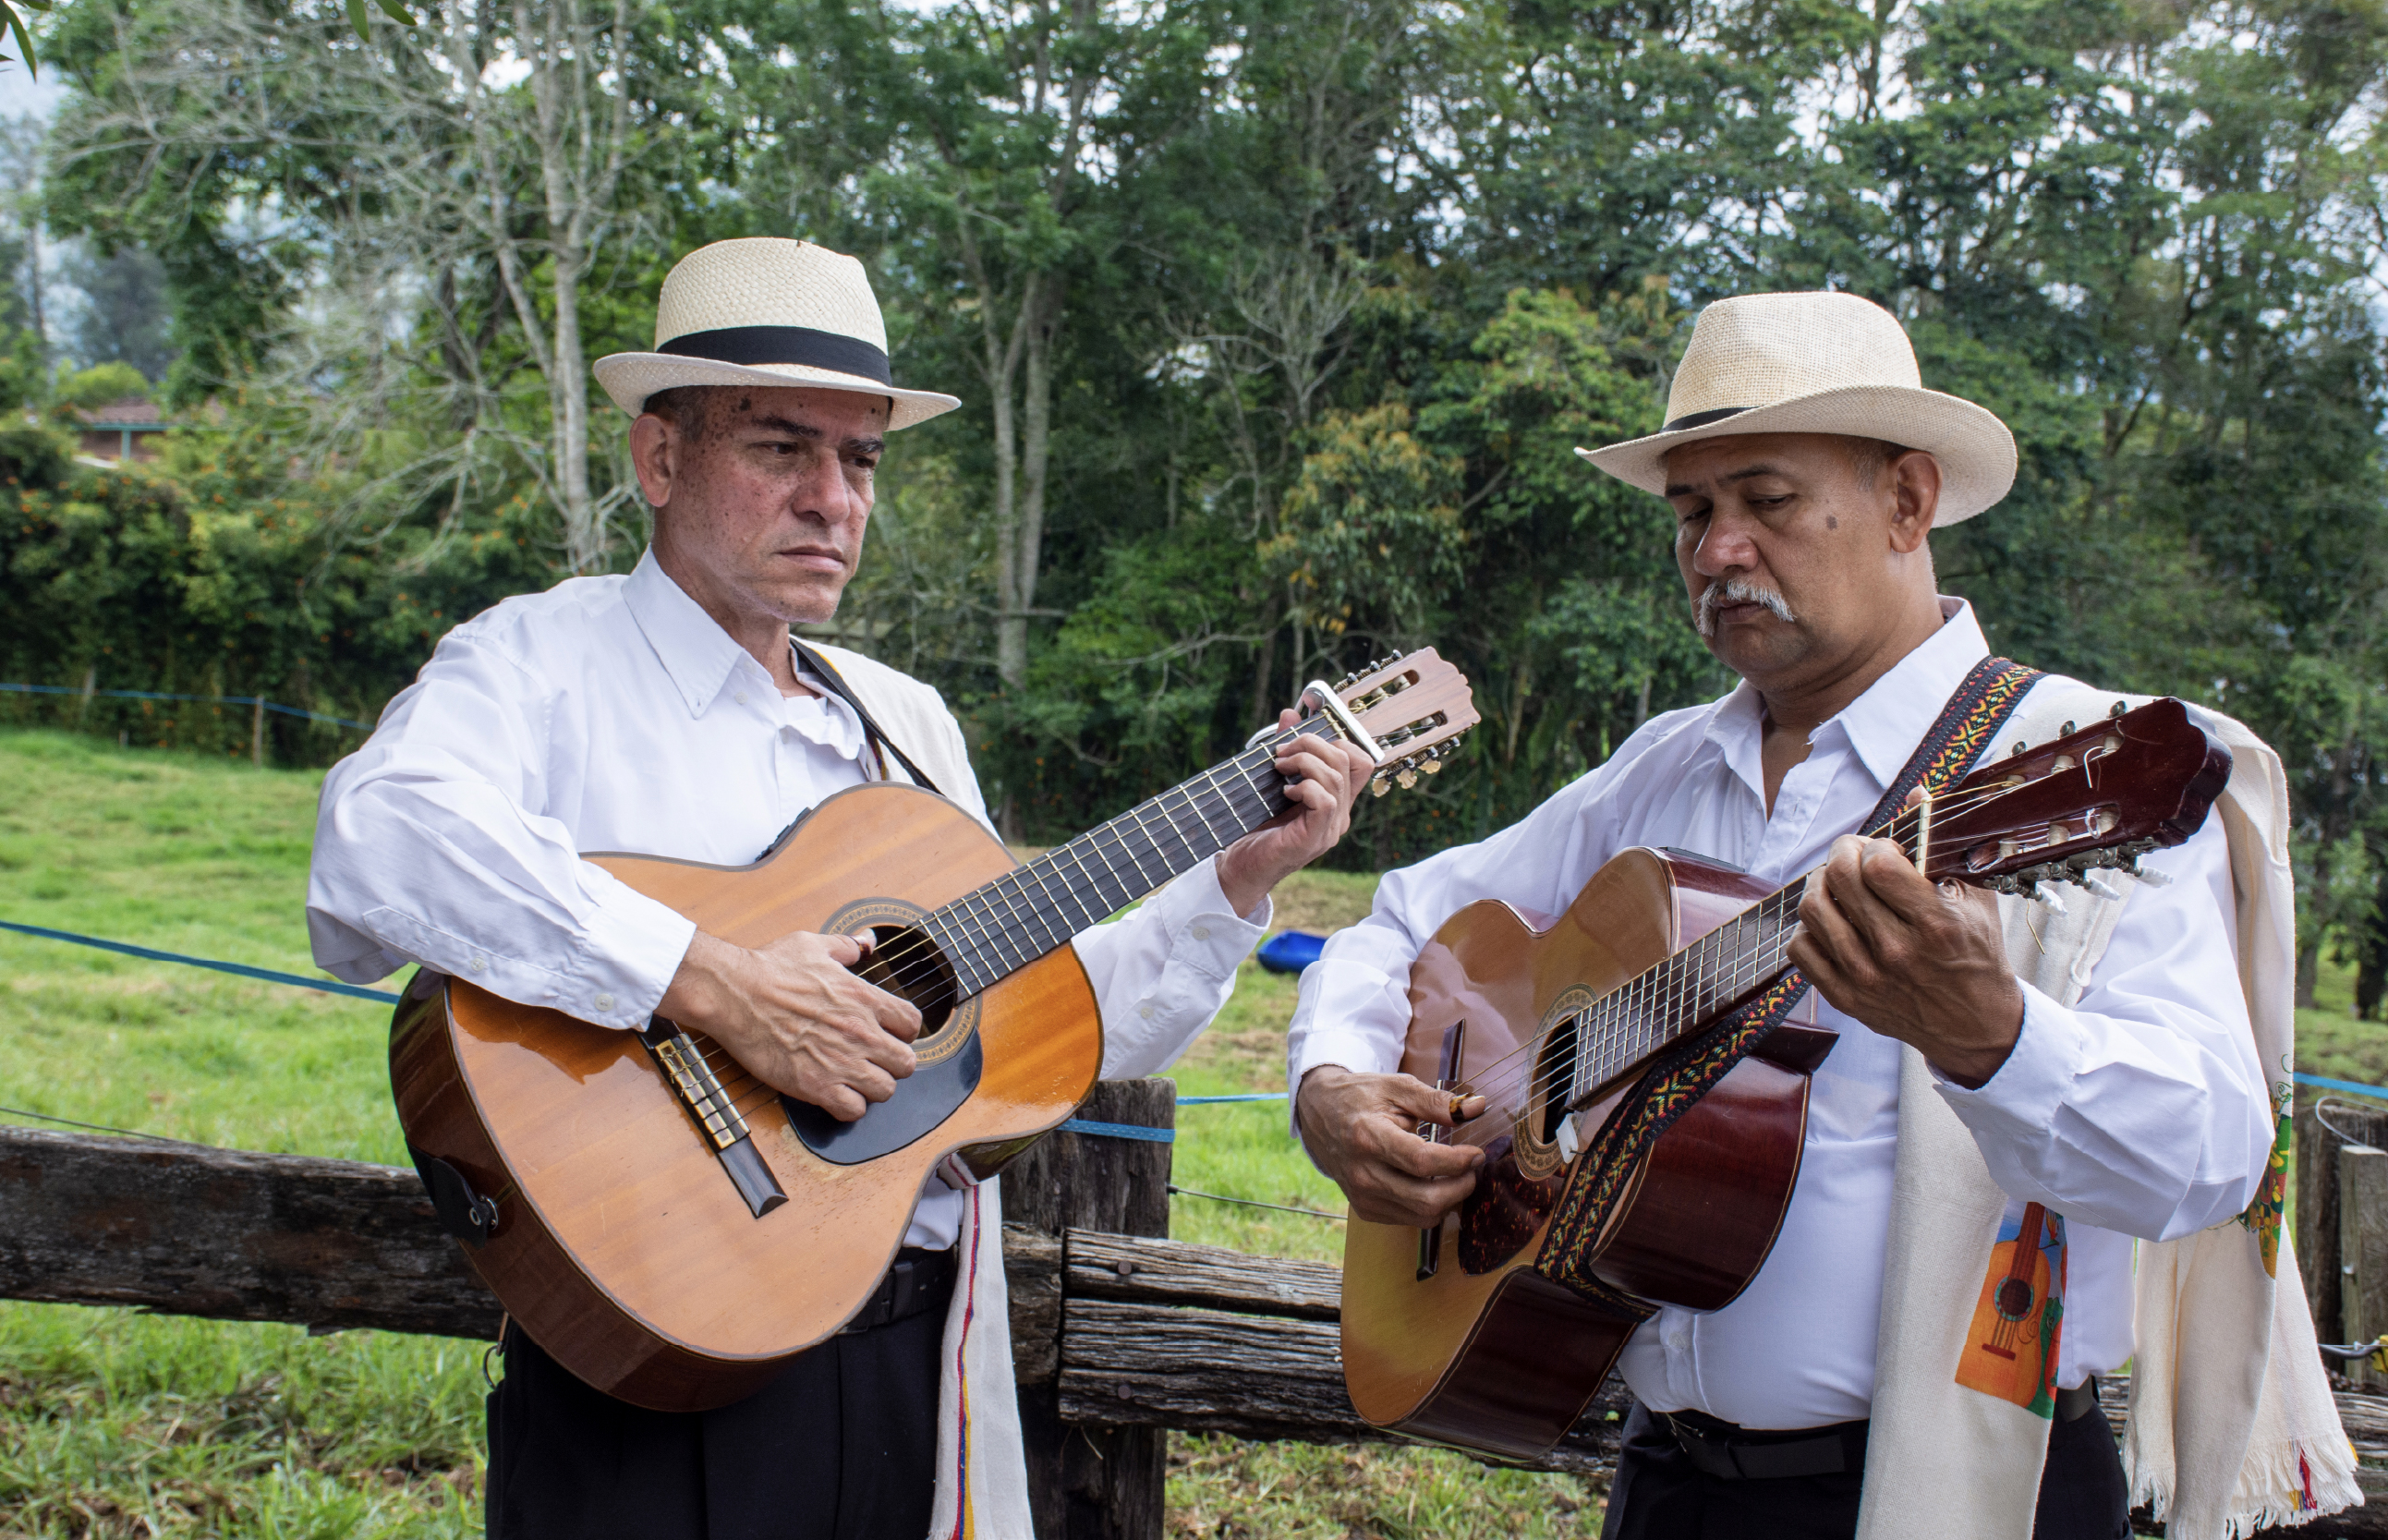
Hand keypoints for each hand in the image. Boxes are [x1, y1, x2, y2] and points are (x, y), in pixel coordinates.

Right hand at [657, 929, 922, 1119]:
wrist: (734, 994)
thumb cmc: (770, 967)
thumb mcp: (815, 945)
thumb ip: (849, 945)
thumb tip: (868, 940)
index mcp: (865, 998)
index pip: (912, 1023)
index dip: (904, 1031)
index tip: (889, 1032)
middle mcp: (861, 1032)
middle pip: (906, 1063)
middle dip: (893, 1063)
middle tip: (873, 1059)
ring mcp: (841, 1062)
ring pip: (885, 1090)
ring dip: (872, 1086)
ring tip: (854, 1078)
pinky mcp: (816, 1086)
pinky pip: (853, 1111)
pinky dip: (848, 1107)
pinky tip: (835, 1093)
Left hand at [1214, 709, 1374, 915]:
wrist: (1238, 867)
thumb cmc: (1255, 826)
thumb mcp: (1272, 781)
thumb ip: (1286, 749)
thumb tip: (1291, 714)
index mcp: (1335, 801)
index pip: (1361, 762)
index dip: (1339, 740)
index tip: (1304, 738)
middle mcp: (1339, 815)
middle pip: (1348, 761)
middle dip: (1313, 743)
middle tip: (1282, 750)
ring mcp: (1330, 829)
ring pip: (1336, 778)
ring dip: (1303, 762)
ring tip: (1278, 768)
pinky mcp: (1314, 839)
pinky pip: (1325, 801)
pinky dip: (1305, 787)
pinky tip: (1285, 792)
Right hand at [1295, 1065, 1487, 1227]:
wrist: (1319, 1113)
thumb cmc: (1361, 1097)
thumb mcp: (1396, 1087)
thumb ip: (1437, 1101)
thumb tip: (1477, 1108)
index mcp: (1369, 1137)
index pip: (1422, 1162)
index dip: (1457, 1162)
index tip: (1477, 1153)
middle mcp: (1363, 1173)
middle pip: (1426, 1199)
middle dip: (1461, 1187)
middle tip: (1472, 1168)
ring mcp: (1362, 1196)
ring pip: (1422, 1215)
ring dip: (1449, 1199)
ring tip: (1457, 1175)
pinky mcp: (1365, 1209)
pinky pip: (1410, 1219)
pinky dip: (1430, 1206)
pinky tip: (1433, 1184)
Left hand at [1786, 830, 2023, 1087]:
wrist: (1975, 1026)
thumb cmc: (1978, 954)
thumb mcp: (1976, 898)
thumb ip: (1944, 846)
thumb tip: (1918, 792)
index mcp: (1936, 925)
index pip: (1878, 866)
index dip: (1877, 846)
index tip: (1888, 851)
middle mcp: (1897, 952)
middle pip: (1840, 880)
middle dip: (1843, 851)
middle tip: (1854, 852)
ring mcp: (1866, 978)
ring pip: (1812, 910)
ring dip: (1820, 884)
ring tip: (1838, 881)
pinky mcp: (1845, 997)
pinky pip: (1800, 948)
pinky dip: (1809, 927)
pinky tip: (1832, 920)